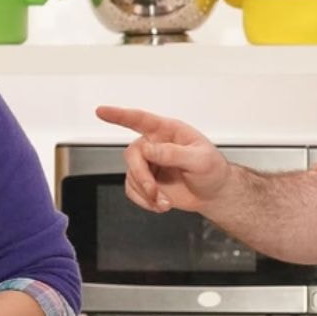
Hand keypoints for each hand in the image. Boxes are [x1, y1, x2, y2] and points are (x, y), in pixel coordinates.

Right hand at [96, 105, 231, 212]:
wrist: (213, 193)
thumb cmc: (212, 170)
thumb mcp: (200, 160)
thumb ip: (174, 153)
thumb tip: (150, 150)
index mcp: (168, 131)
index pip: (140, 120)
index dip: (119, 115)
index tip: (102, 111)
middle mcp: (155, 144)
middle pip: (133, 155)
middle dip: (142, 176)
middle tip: (154, 192)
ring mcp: (149, 163)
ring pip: (131, 175)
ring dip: (146, 193)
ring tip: (164, 202)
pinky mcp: (146, 181)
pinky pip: (132, 190)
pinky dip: (144, 201)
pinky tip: (161, 204)